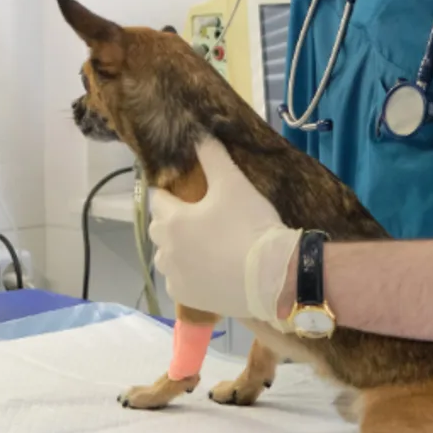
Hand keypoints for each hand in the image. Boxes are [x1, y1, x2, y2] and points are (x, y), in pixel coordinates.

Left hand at [147, 137, 299, 325]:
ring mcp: (175, 277)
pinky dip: (188, 274)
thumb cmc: (250, 226)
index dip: (172, 193)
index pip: (158, 199)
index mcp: (172, 220)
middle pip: (160, 228)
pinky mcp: (187, 299)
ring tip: (205, 245)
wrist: (274, 276)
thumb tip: (198, 133)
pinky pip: (178, 281)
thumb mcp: (233, 183)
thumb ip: (213, 155)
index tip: (188, 194)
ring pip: (167, 257)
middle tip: (201, 218)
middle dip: (173, 220)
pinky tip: (208, 269)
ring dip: (178, 249)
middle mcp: (166, 250)